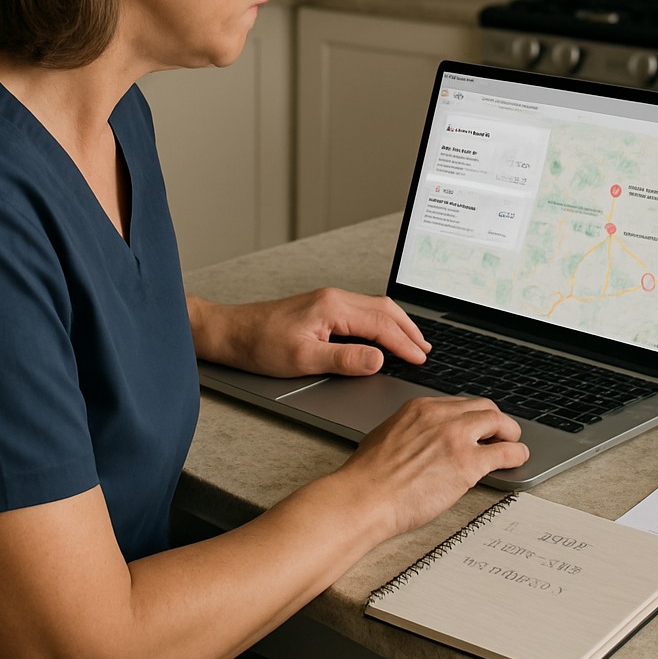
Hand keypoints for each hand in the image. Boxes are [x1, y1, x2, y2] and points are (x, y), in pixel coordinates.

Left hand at [188, 288, 429, 377]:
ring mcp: (328, 300)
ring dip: (396, 324)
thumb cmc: (260, 345)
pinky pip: (362, 311)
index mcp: (333, 307)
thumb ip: (344, 360)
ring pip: (375, 308)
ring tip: (413, 342)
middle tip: (425, 350)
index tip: (420, 359)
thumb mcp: (303, 359)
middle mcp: (334, 298)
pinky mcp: (322, 307)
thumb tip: (379, 359)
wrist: (231, 332)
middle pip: (384, 309)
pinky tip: (383, 336)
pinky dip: (380, 323)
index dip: (404, 343)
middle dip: (408, 330)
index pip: (381, 324)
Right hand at [336, 396, 529, 537]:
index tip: (477, 426)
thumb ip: (408, 431)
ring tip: (513, 444)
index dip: (472, 416)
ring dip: (510, 433)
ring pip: (498, 421)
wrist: (365, 496)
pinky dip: (517, 454)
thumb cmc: (368, 475)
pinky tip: (517, 459)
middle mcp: (440, 416)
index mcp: (419, 408)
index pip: (458, 404)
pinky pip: (505, 452)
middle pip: (482, 407)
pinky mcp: (468, 463)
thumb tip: (417, 439)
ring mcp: (456, 437)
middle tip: (500, 433)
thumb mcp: (385, 435)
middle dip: (494, 420)